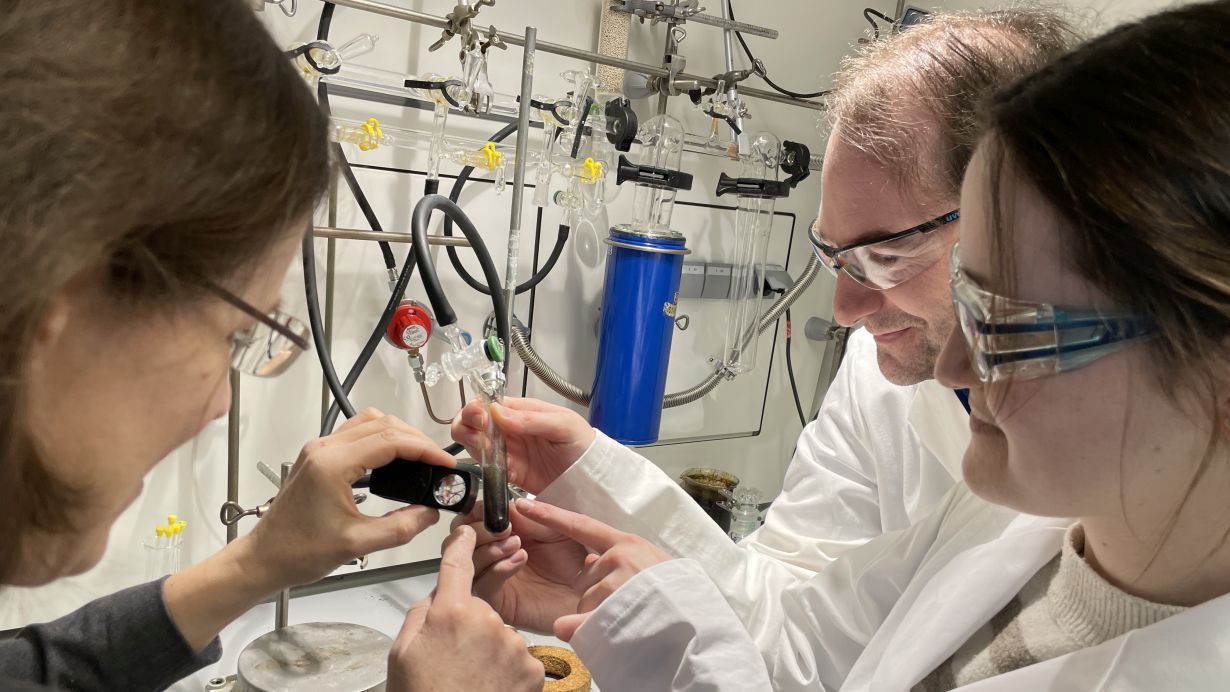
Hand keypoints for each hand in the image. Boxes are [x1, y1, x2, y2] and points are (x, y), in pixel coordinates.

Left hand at [246, 408, 454, 589]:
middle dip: (416, 439)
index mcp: (333, 464)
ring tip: (419, 460)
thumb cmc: (299, 552)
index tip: (445, 464)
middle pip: (383, 423)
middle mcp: (324, 449)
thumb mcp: (357, 544)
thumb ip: (401, 527)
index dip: (425, 449)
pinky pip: (356, 434)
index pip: (391, 440)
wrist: (264, 558)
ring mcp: (319, 450)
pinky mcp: (318, 457)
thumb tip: (430, 512)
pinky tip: (393, 462)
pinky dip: (381, 440)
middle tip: (437, 463)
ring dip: (398, 435)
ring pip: (370, 423)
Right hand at [388, 526, 543, 691]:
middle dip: (469, 624)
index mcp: (450, 613)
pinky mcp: (533, 667)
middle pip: (479, 608)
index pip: (457, 566)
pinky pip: (519, 657)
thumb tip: (435, 598)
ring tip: (471, 678)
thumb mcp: (403, 652)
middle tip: (454, 657)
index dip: (462, 545)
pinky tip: (490, 686)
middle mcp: (487, 622)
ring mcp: (514, 645)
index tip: (467, 531)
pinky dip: (507, 669)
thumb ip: (420, 615)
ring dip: (489, 649)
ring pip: (500, 634)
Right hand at [452, 397, 594, 493]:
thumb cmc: (582, 442)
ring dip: (469, 442)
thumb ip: (531, 419)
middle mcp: (509, 429)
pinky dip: (482, 465)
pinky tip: (491, 464)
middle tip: (479, 430)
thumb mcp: (562, 424)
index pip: (488, 402)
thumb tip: (496, 412)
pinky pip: (486, 467)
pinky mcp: (509, 472)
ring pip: (473, 442)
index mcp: (520, 411)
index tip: (481, 416)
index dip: (477, 407)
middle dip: (467, 422)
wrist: (593, 476)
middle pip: (473, 420)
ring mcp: (507, 451)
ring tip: (485, 447)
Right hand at [453, 501, 586, 633]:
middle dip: (478, 530)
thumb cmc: (577, 561)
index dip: (476, 512)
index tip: (488, 509)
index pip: (472, 520)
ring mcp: (492, 579)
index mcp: (502, 534)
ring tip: (517, 544)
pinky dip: (497, 569)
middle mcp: (492, 556)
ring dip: (488, 548)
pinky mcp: (499, 602)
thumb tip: (506, 505)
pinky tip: (518, 560)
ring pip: (466, 563)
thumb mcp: (557, 529)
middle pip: (460, 541)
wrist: (592, 594)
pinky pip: (482, 585)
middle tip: (503, 528)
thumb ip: (531, 518)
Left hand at [515, 498, 671, 641]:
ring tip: (629, 619)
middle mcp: (620, 556)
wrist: (699, 622)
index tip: (523, 505)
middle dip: (594, 597)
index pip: (580, 525)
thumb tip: (589, 562)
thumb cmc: (675, 596)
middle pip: (583, 579)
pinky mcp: (615, 605)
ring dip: (597, 616)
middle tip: (624, 607)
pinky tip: (607, 633)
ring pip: (584, 603)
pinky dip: (587, 631)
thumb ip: (616, 562)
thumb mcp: (648, 567)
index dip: (550, 515)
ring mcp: (618, 580)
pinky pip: (583, 623)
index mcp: (627, 543)